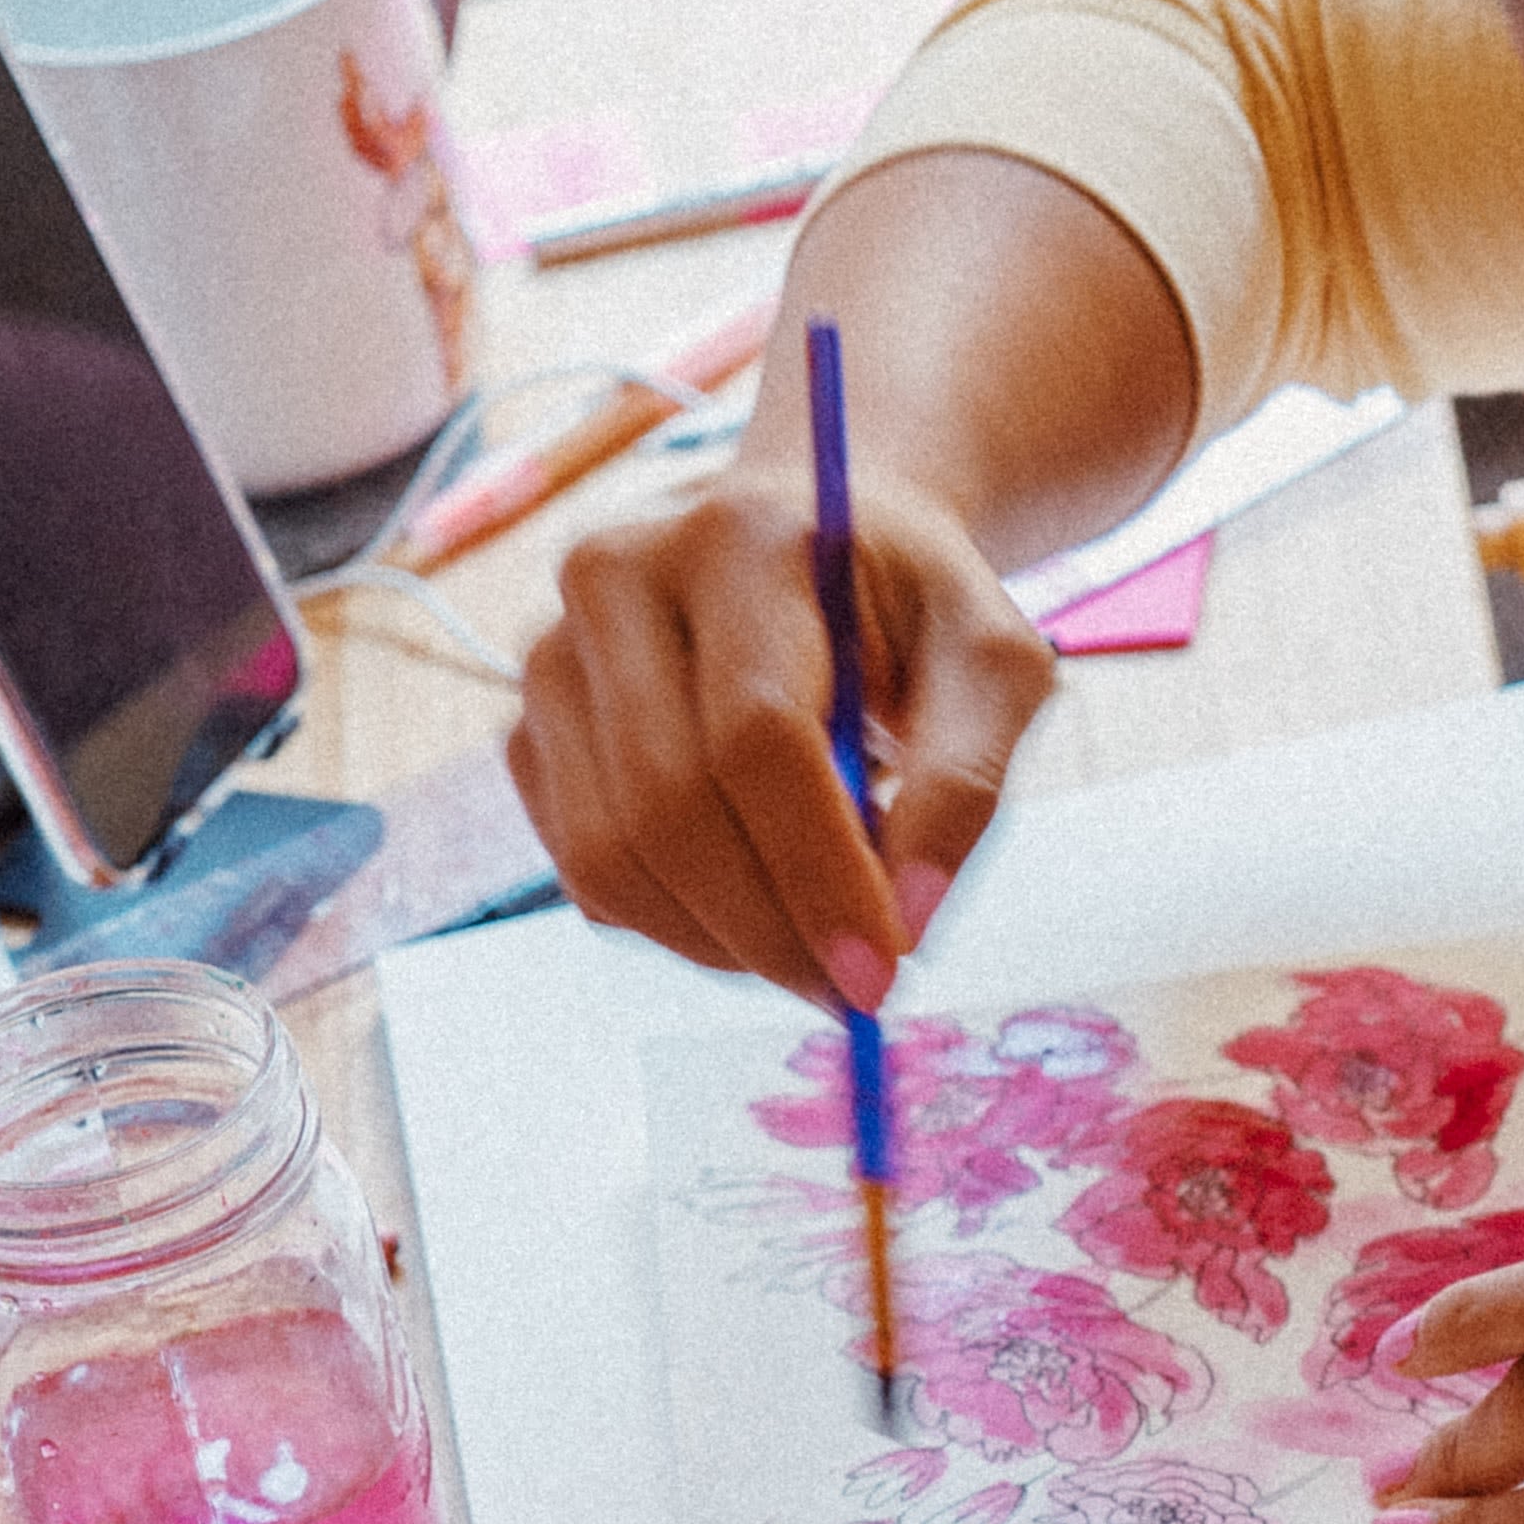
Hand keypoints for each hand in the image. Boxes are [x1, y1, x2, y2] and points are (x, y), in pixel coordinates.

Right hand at [507, 463, 1052, 1005]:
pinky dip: (673, 926)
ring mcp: (551, 654)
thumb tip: (905, 923)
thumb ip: (968, 783)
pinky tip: (753, 907)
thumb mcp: (993, 667)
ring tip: (813, 949)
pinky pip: (584, 873)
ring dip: (719, 943)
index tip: (882, 973)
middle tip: (852, 988)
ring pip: (608, 854)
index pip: (756, 734)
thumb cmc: (916, 611)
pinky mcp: (531, 727)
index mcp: (740, 536)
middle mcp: (617, 578)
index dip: (816, 870)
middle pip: (668, 803)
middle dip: (767, 929)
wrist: (818, 545)